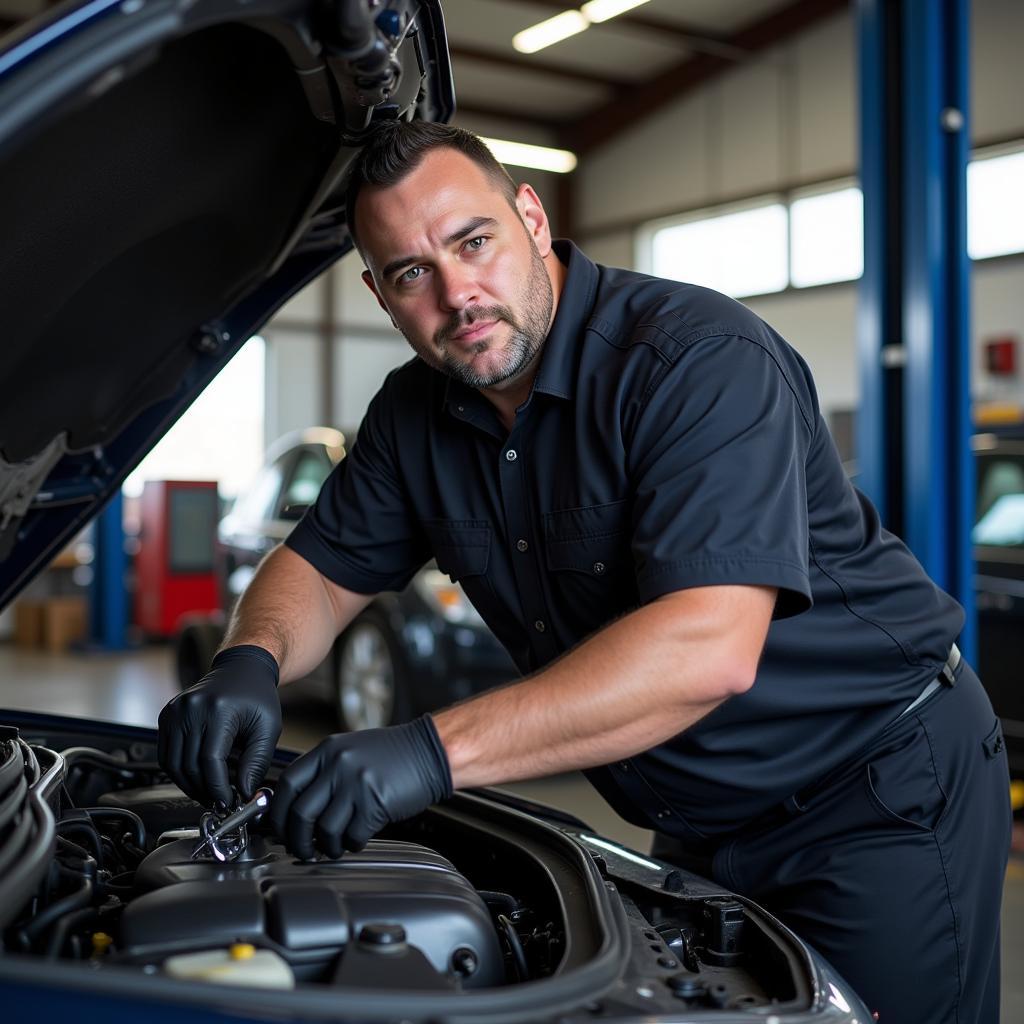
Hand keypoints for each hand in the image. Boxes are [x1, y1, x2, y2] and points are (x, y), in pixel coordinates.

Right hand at [158, 645, 281, 805]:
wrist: (242, 669)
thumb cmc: (257, 697)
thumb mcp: (268, 728)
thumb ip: (257, 762)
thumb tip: (245, 793)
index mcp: (219, 709)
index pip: (211, 759)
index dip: (218, 787)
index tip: (228, 802)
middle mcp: (192, 708)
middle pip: (190, 765)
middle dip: (205, 791)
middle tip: (220, 802)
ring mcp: (176, 710)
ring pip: (174, 764)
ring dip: (190, 785)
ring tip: (208, 794)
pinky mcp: (167, 715)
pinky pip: (166, 754)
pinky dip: (179, 771)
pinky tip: (196, 778)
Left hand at [269, 716, 452, 858]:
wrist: (430, 751)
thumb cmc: (392, 754)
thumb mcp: (350, 751)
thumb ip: (323, 773)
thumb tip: (295, 807)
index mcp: (328, 750)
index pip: (288, 784)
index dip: (278, 812)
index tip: (279, 827)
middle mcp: (338, 765)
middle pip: (300, 812)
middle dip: (297, 839)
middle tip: (300, 848)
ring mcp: (356, 784)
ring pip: (324, 830)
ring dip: (326, 846)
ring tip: (332, 846)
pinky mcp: (375, 804)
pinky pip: (352, 836)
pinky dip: (350, 844)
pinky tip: (356, 839)